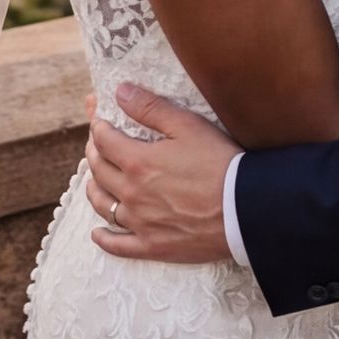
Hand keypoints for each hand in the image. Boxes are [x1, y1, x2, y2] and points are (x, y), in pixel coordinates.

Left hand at [83, 83, 242, 264]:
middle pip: (99, 171)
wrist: (244, 210)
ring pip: (103, 205)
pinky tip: (98, 234)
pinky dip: (105, 239)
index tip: (99, 120)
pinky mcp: (152, 246)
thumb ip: (151, 108)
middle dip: (94, 152)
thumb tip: (120, 92)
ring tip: (95, 181)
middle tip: (96, 144)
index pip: (103, 140)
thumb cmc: (220, 163)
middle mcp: (131, 193)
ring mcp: (140, 222)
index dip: (98, 126)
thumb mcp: (188, 126)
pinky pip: (118, 245)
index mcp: (137, 161)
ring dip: (94, 189)